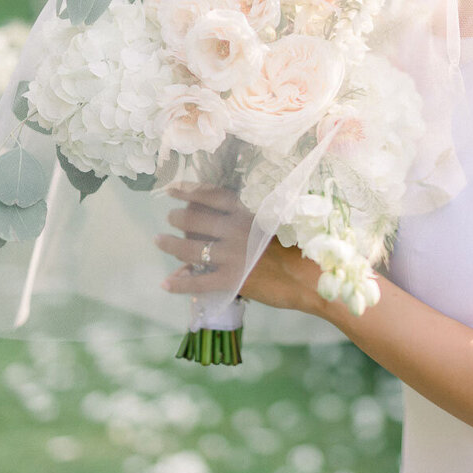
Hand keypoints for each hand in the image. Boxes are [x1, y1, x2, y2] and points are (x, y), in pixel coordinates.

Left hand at [154, 182, 319, 313]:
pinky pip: (198, 283)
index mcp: (249, 214)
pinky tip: (167, 284)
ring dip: (171, 244)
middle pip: (196, 219)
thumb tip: (227, 226)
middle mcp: (236, 231)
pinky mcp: (232, 281)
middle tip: (170, 216)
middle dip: (178, 217)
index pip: (212, 197)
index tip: (173, 188)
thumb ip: (250, 226)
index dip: (190, 191)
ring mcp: (232, 256)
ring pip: (191, 249)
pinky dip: (180, 284)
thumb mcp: (275, 228)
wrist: (312, 278)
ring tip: (160, 239)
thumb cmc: (301, 250)